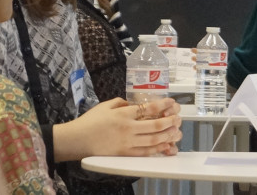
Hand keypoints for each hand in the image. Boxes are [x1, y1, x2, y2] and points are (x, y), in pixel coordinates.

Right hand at [54, 98, 182, 159]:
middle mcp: (128, 127)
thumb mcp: (105, 106)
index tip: (172, 102)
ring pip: (153, 139)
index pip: (148, 108)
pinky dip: (157, 149)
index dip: (162, 105)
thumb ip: (120, 102)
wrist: (77, 139)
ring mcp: (127, 142)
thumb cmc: (89, 121)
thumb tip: (131, 103)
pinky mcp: (125, 153)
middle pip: (155, 124)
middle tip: (179, 118)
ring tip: (176, 132)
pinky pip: (145, 152)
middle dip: (170, 121)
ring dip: (167, 135)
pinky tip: (165, 146)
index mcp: (123, 113)